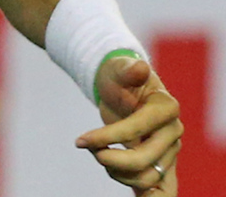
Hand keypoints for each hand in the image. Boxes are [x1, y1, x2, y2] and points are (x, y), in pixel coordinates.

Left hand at [76, 56, 181, 194]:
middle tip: (86, 147)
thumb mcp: (119, 68)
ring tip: (99, 155)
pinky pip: (162, 189)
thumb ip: (129, 69)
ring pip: (147, 177)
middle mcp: (172, 132)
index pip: (135, 130)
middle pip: (144, 160)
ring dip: (117, 173)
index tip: (79, 140)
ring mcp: (168, 151)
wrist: (124, 88)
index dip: (106, 137)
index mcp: (166, 108)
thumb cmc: (120, 77)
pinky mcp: (160, 163)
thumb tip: (139, 67)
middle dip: (110, 159)